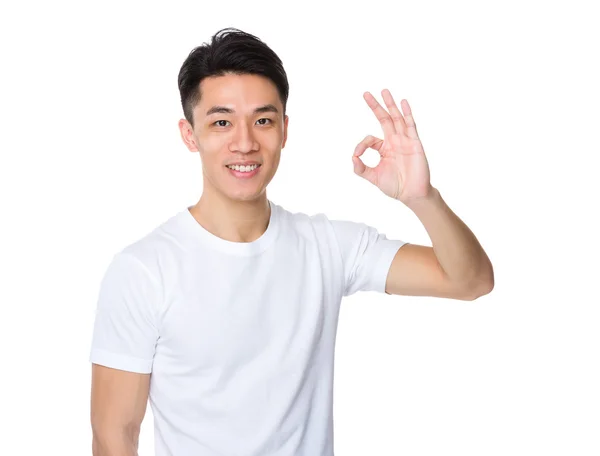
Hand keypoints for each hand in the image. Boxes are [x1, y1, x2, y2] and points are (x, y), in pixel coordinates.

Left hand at [352, 89, 433, 204]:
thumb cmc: (396, 186)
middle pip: (384, 119)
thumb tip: (352, 158)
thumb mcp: (373, 177)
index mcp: (385, 148)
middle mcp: (395, 141)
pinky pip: (411, 125)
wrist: (412, 194)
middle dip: (376, 106)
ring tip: (384, 91)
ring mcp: (405, 140)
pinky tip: (403, 102)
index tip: (357, 155)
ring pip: (397, 118)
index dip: (361, 144)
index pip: (370, 138)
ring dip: (390, 105)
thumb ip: (361, 168)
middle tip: (366, 93)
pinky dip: (407, 113)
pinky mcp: (415, 143)